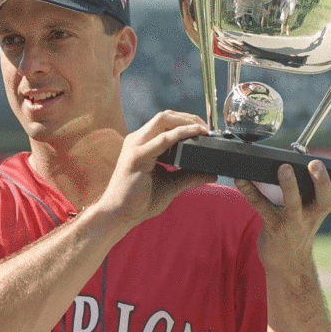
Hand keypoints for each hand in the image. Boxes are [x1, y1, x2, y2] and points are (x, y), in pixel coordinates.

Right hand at [96, 110, 216, 231]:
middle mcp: (137, 140)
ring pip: (163, 120)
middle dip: (189, 117)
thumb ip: (189, 176)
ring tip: (204, 128)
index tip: (205, 130)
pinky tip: (195, 133)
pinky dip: (181, 133)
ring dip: (186, 121)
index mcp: (143, 144)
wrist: (119, 215)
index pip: (165, 122)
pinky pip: (163, 139)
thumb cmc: (139, 201)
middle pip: (165, 116)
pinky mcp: (137, 156)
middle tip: (208, 127)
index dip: (186, 121)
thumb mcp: (170, 185)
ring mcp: (136, 146)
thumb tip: (211, 174)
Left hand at [235, 160, 330, 272]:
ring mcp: (293, 223)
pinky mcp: (273, 227)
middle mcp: (312, 216)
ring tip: (283, 168)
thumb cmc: (297, 229)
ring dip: (289, 186)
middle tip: (316, 164)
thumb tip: (296, 156)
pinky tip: (240, 179)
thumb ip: (307, 188)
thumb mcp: (310, 211)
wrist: (287, 265)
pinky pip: (261, 207)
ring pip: (293, 204)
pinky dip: (250, 191)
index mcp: (322, 209)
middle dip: (322, 182)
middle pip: (325, 201)